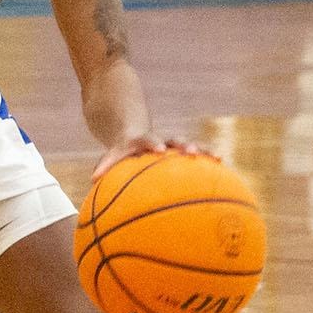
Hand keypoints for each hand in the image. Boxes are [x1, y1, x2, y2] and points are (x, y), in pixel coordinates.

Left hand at [91, 135, 209, 181]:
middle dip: (179, 144)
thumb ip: (105, 164)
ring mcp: (170, 143)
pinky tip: (223, 162)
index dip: (151, 144)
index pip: (144, 141)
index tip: (159, 150)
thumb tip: (90, 180)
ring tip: (216, 156)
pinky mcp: (180, 148)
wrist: (132, 132)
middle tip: (188, 151)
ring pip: (186, 143)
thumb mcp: (112, 155)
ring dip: (199, 149)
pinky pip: (196, 152)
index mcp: (138, 142)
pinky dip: (206, 155)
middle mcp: (156, 140)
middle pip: (170, 139)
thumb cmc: (122, 151)